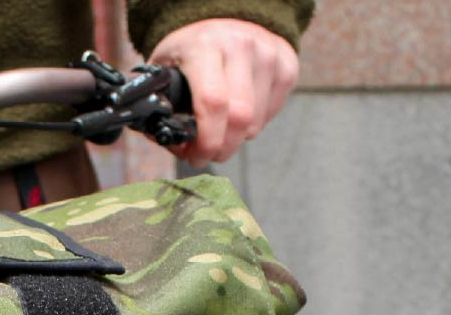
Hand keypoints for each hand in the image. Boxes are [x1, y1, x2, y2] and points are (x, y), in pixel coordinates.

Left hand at [148, 18, 299, 166]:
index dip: (207, 140)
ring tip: (221, 130)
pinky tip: (239, 114)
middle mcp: (240, 46)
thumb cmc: (190, 52)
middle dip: (223, 147)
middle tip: (209, 155)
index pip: (212, 102)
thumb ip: (163, 107)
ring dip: (237, 138)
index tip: (197, 157)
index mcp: (204, 46)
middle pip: (240, 117)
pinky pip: (272, 114)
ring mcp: (268, 54)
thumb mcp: (164, 70)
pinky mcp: (286, 65)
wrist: (225, 21)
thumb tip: (177, 145)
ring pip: (256, 121)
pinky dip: (253, 125)